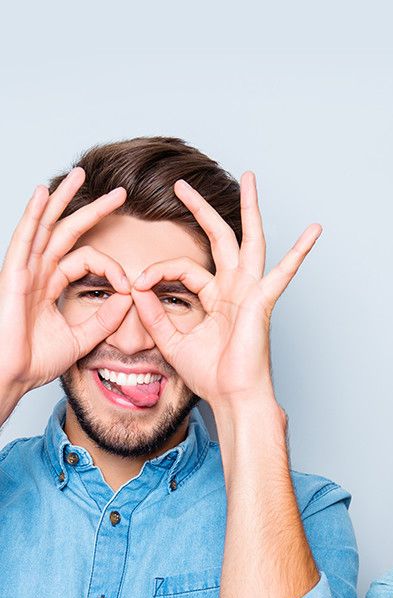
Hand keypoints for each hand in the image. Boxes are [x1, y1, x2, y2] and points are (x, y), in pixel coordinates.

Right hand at [0, 168, 131, 394]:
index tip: (130, 285)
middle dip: (91, 209)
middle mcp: (37, 273)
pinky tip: (43, 193)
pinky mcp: (13, 276)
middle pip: (66, 230)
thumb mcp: (82, 338)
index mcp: (50, 285)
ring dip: (63, 199)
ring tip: (81, 175)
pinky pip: (24, 239)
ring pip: (46, 226)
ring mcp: (23, 271)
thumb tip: (129, 298)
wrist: (11, 378)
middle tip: (119, 193)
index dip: (111, 267)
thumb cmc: (36, 362)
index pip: (86, 259)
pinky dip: (34, 215)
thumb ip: (104, 320)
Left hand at [130, 172, 320, 405]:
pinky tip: (314, 231)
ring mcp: (251, 292)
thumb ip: (154, 313)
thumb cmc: (209, 375)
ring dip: (249, 209)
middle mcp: (235, 288)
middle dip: (201, 209)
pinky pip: (283, 272)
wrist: (232, 396)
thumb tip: (136, 287)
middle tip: (181, 184)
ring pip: (251, 241)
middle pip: (221, 238)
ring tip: (250, 179)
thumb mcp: (171, 341)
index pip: (184, 268)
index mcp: (216, 297)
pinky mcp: (263, 301)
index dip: (158, 271)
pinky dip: (299, 252)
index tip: (137, 284)